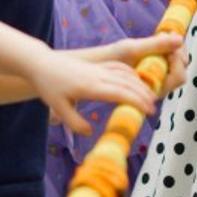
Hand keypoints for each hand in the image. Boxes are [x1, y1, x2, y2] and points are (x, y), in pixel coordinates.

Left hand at [33, 35, 177, 132]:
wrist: (42, 64)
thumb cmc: (49, 86)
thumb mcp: (58, 108)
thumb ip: (74, 122)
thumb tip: (91, 132)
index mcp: (89, 86)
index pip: (120, 93)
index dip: (136, 101)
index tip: (148, 111)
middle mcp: (97, 75)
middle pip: (127, 83)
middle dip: (143, 95)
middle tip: (153, 109)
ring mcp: (99, 68)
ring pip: (125, 74)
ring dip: (140, 84)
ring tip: (150, 97)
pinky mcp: (98, 65)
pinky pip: (119, 67)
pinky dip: (131, 74)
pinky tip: (136, 81)